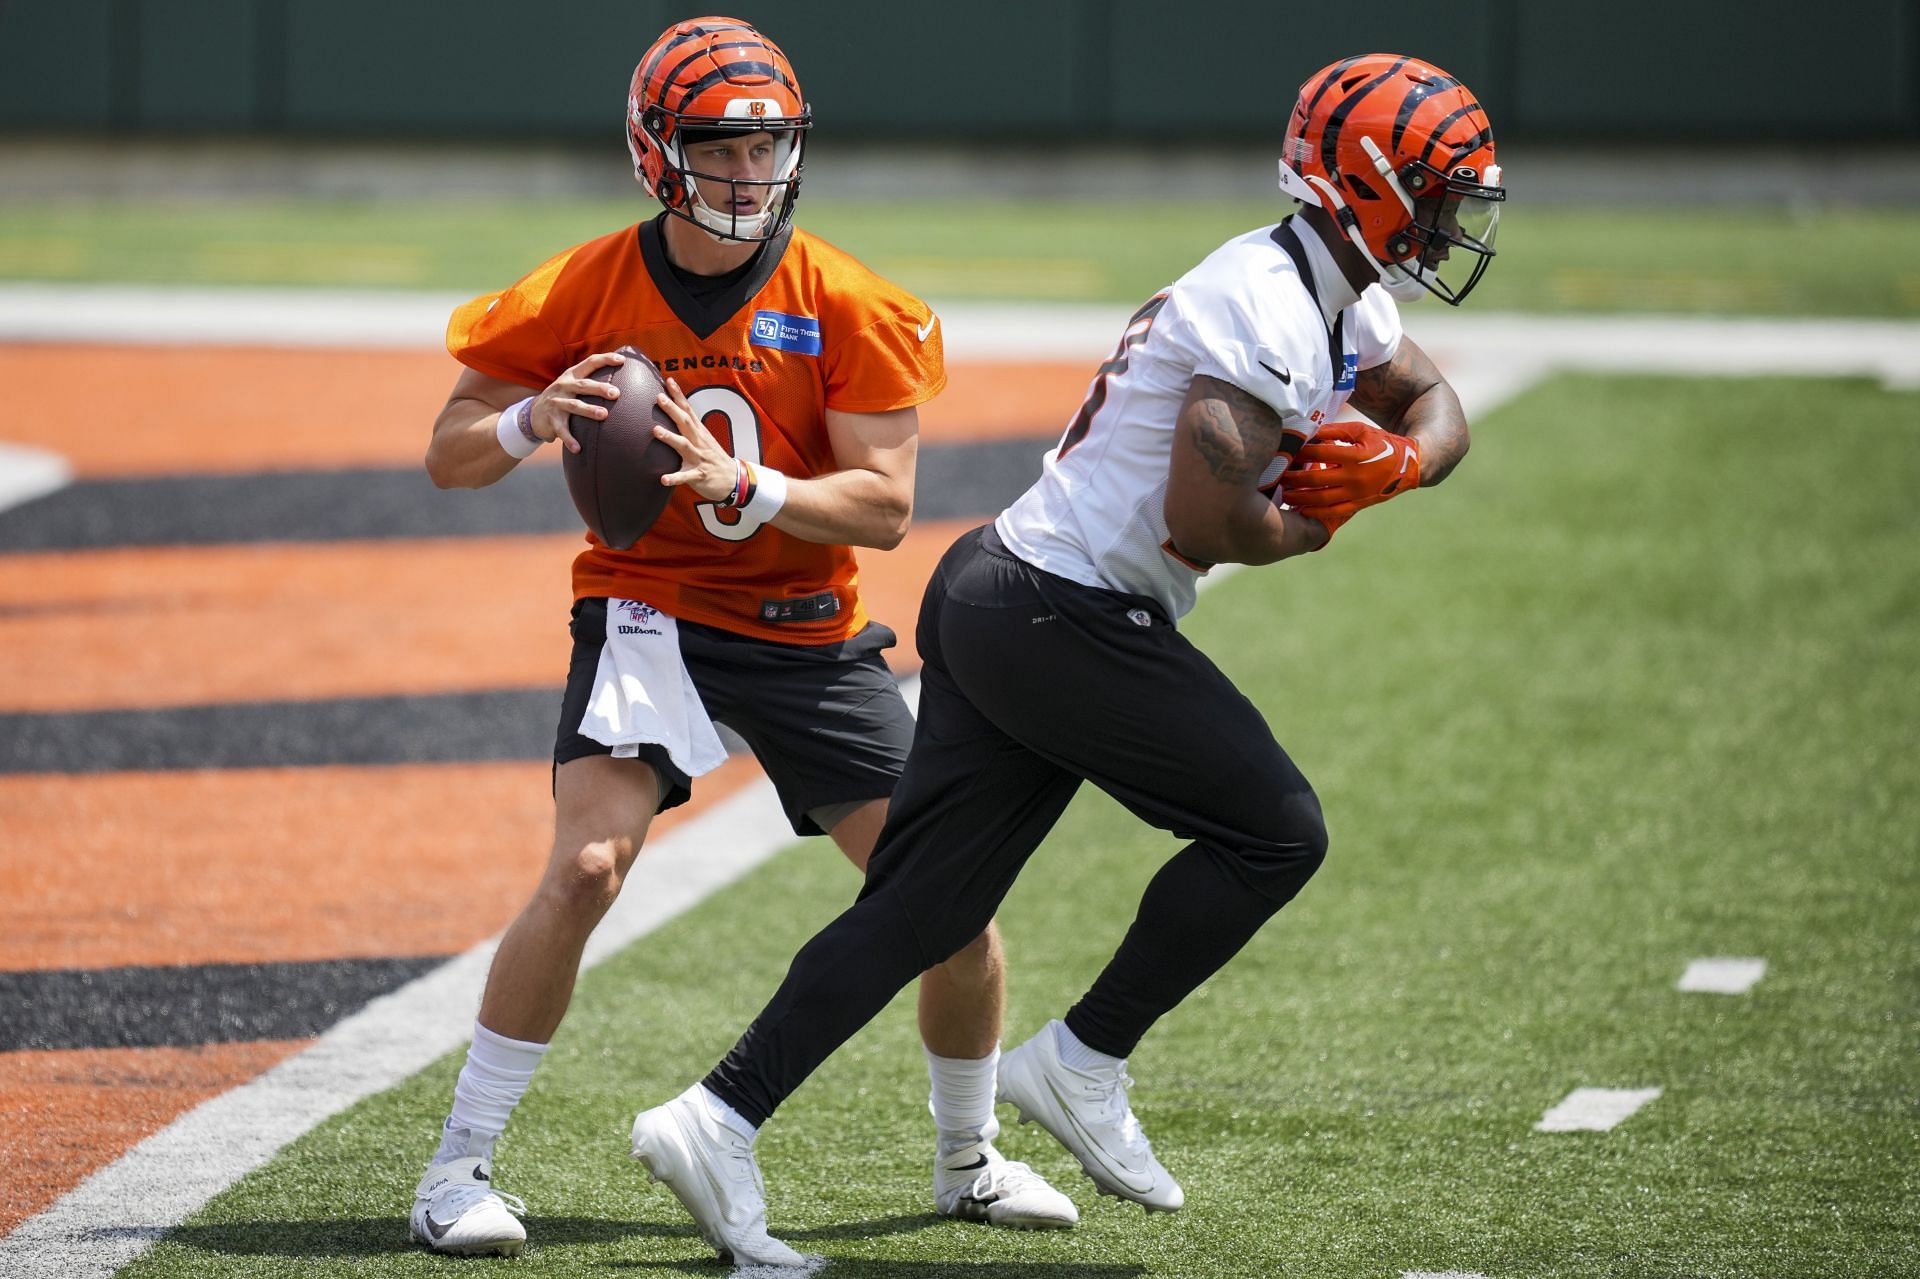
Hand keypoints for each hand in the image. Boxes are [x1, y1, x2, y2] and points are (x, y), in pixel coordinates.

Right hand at [532, 351, 625, 453]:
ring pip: (574, 406)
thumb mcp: (573, 384)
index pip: (590, 363)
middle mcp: (563, 386)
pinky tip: (578, 449)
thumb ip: (592, 380)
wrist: (533, 414)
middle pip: (583, 385)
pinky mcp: (551, 420)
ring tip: (604, 415)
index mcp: (572, 375)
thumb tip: (623, 379)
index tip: (622, 360)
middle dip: (599, 388)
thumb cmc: (563, 397)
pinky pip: (562, 430)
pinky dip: (570, 439)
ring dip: (589, 410)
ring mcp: (556, 403)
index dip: (605, 359)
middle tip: (616, 393)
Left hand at [653, 377, 740, 502]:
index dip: (679, 395)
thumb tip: (674, 414)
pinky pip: (686, 477)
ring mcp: (699, 458)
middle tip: (659, 397)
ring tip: (655, 431)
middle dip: (672, 409)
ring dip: (670, 438)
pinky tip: (663, 479)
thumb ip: (690, 428)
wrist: (735, 480)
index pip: (688, 410)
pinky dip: (674, 478)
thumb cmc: (714, 459)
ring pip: (684, 446)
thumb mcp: (704, 440)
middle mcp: (699, 442)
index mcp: (699, 433)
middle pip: (685, 422)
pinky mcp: (699, 475)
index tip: (669, 381)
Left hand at [1280, 420, 1420, 533]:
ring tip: (1284, 493)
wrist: (1409, 467)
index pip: (1321, 453)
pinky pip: (1333, 512)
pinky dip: (1315, 513)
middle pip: (1316, 478)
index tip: (1286, 451)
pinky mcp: (1358, 505)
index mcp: (1356, 455)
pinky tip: (1300, 510)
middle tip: (1276, 475)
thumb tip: (1311, 432)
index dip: (1301, 452)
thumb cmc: (1383, 445)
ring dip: (1299, 497)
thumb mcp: (1363, 431)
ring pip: (1321, 498)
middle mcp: (1355, 477)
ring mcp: (1356, 493)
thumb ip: (1337, 430)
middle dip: (1293, 477)